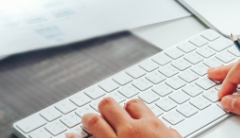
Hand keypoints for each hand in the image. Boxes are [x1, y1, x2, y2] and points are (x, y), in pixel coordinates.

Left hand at [65, 97, 181, 137]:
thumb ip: (168, 137)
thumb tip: (168, 132)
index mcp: (151, 128)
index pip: (133, 105)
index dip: (128, 108)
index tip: (126, 113)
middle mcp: (130, 132)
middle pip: (109, 106)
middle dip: (105, 108)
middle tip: (103, 113)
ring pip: (94, 120)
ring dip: (89, 119)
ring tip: (87, 120)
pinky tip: (70, 136)